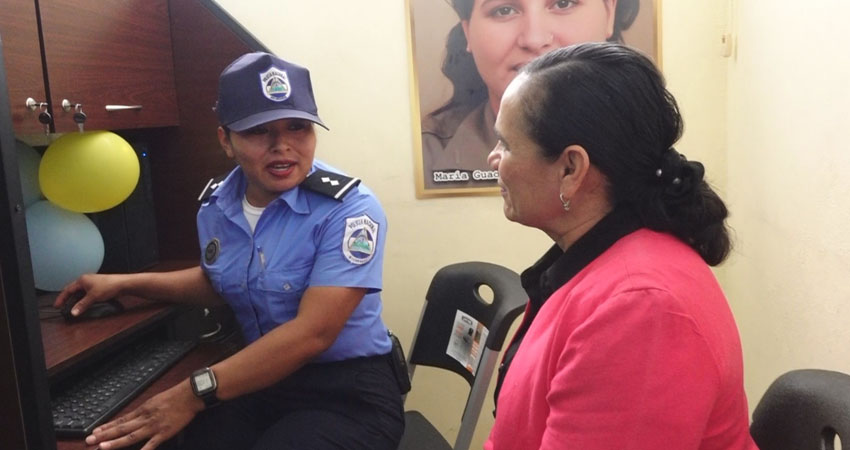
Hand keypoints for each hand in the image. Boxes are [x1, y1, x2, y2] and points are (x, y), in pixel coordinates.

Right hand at [54, 273, 126, 314]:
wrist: (123, 284)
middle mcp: (86, 281)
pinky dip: (83, 300)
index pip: (68, 290)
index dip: (61, 298)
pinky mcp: (98, 288)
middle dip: (67, 299)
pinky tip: (84, 305)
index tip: (57, 305)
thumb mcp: (93, 296)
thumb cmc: (109, 285)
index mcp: (82, 280)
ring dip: (76, 300)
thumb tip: (74, 311)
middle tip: (63, 307)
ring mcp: (92, 285)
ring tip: (72, 308)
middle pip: (73, 291)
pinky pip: (87, 295)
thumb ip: (82, 305)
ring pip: (80, 293)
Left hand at [85, 380, 203, 449]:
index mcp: (143, 410)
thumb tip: (135, 417)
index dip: (107, 427)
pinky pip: (151, 444)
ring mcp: (153, 427)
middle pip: (121, 429)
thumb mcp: (155, 400)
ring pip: (131, 436)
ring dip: (115, 442)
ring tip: (102, 447)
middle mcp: (145, 418)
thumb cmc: (175, 397)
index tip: (95, 432)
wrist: (189, 395)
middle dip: (104, 435)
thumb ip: (146, 410)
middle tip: (89, 441)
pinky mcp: (164, 433)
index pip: (121, 420)